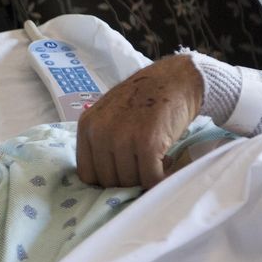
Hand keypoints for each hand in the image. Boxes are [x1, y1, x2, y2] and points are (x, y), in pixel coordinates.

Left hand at [76, 55, 203, 188]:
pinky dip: (160, 178)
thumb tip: (102, 179)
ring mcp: (123, 138)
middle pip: (109, 181)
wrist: (175, 79)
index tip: (123, 173)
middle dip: (128, 179)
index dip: (106, 180)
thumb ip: (100, 141)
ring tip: (156, 160)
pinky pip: (151, 178)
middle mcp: (100, 133)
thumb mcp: (108, 115)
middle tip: (144, 164)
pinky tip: (167, 162)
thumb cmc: (143, 99)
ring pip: (130, 182)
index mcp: (86, 127)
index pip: (87, 174)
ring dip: (145, 177)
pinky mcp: (148, 143)